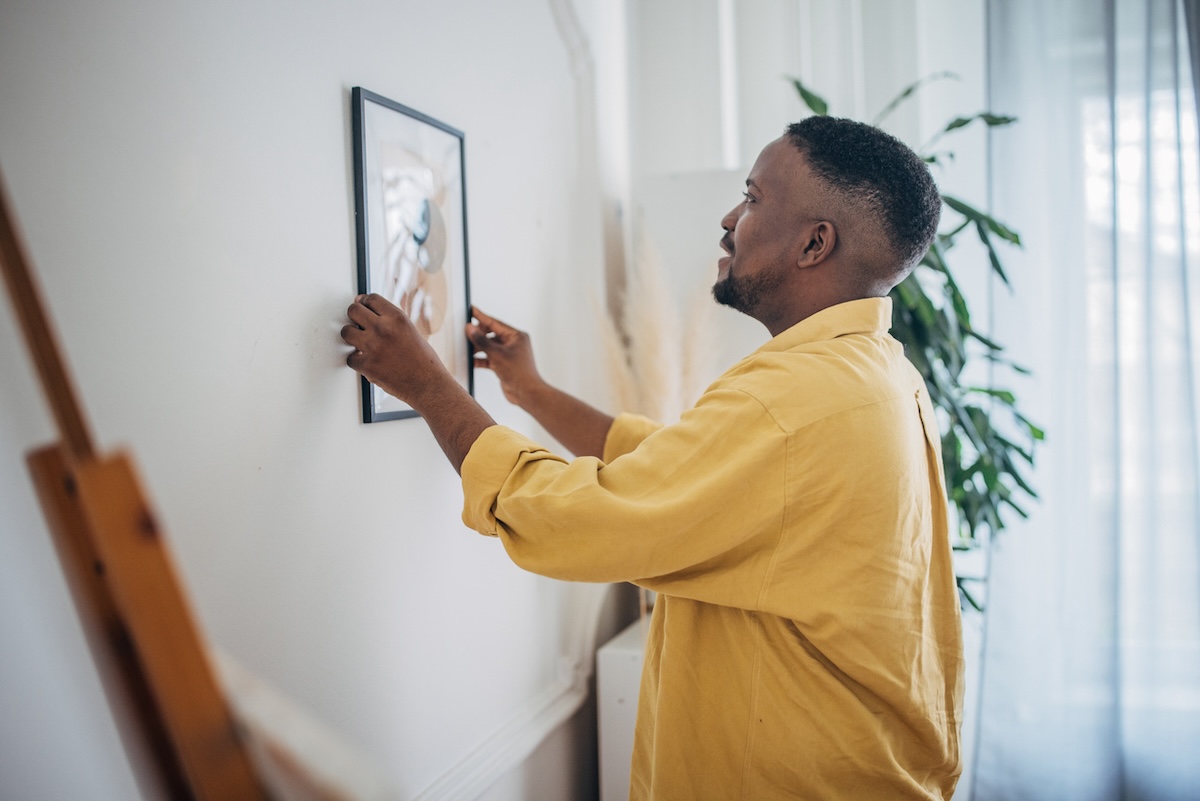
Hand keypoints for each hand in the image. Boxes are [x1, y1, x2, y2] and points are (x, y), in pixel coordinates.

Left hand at [342, 293, 448, 407]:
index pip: (371, 298)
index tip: (363, 307)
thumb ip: (388, 319)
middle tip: (360, 325)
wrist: (428, 384)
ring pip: (346, 332)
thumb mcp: (409, 329)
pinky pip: (350, 357)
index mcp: (397, 317)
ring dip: (352, 336)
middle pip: (353, 310)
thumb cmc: (422, 359)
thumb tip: (364, 305)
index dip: (365, 302)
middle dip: (354, 316)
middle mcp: (383, 329)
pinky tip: (368, 361)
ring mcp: (373, 347)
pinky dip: (357, 361)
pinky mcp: (367, 365)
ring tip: (362, 343)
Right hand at [465, 307, 544, 407]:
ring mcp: (508, 354)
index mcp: (516, 336)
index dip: (482, 317)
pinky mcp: (503, 364)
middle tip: (465, 333)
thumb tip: (470, 328)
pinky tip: (471, 361)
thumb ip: (482, 341)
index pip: (495, 323)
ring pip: (489, 346)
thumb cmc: (519, 373)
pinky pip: (489, 358)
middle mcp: (513, 343)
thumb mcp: (497, 354)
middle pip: (491, 334)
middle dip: (478, 335)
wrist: (527, 393)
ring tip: (466, 348)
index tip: (471, 310)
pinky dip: (481, 359)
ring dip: (478, 348)